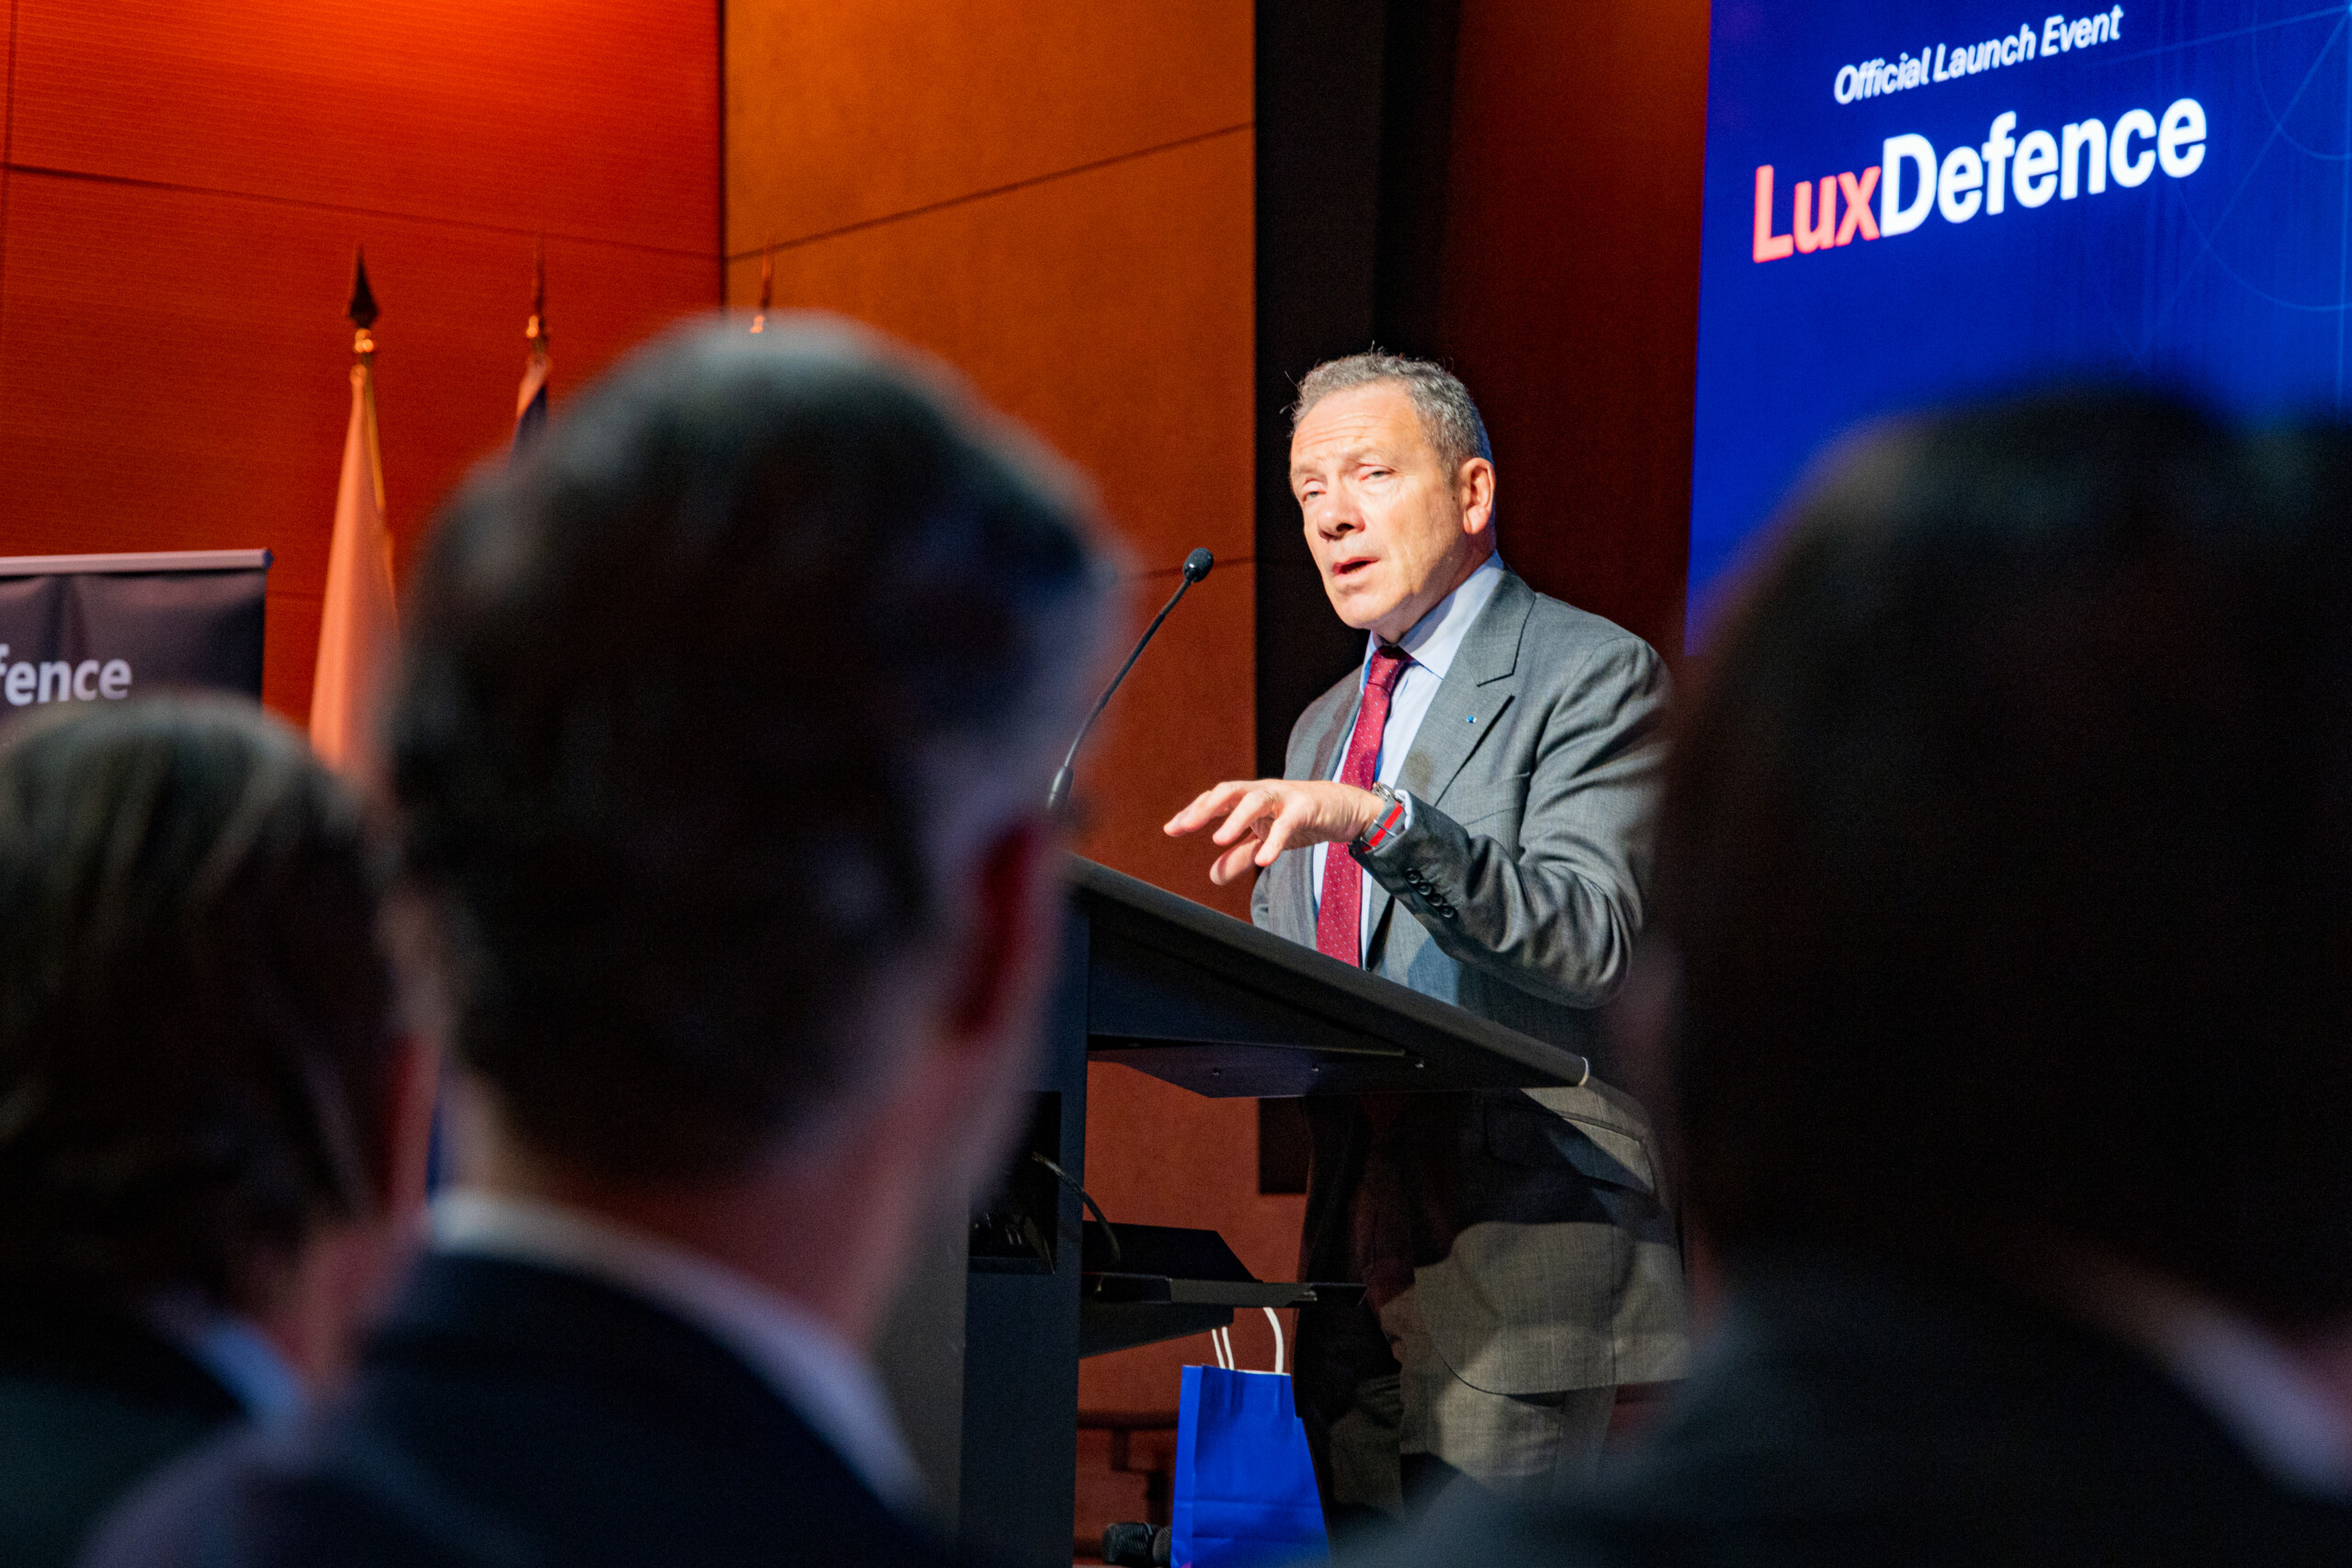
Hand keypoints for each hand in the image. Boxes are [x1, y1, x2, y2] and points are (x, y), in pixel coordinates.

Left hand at [1164, 779, 1385, 886]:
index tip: (1170, 830)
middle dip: (1204, 808)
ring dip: (1235, 819)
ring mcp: (1285, 797)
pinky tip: (1264, 860)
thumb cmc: (1300, 819)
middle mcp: (1263, 792)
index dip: (1193, 813)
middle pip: (1229, 791)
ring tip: (1217, 840)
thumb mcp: (1266, 841)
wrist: (1344, 809)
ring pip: (1255, 800)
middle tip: (1183, 827)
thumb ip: (1240, 856)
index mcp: (1249, 798)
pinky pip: (1288, 823)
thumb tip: (1212, 876)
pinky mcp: (1307, 808)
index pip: (1215, 801)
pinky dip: (1275, 841)